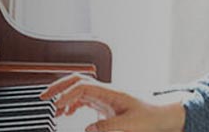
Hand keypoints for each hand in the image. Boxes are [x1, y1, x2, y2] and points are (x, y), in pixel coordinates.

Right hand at [38, 73, 185, 131]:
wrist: (166, 115)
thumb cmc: (152, 117)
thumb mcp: (130, 125)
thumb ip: (107, 128)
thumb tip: (86, 130)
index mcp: (110, 92)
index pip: (82, 86)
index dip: (67, 95)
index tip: (57, 107)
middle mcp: (106, 91)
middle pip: (76, 81)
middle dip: (57, 86)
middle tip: (43, 97)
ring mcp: (105, 96)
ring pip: (78, 88)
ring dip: (64, 95)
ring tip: (53, 108)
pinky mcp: (106, 103)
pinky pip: (84, 98)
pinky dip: (73, 103)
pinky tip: (68, 113)